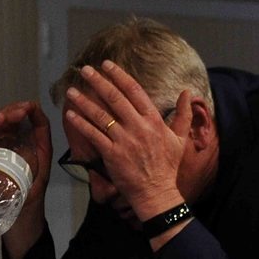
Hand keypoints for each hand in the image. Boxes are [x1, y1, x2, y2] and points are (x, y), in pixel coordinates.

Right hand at [0, 100, 51, 207]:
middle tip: (24, 109)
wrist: (24, 206)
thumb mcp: (43, 153)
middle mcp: (4, 141)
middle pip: (6, 118)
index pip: (18, 118)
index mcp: (18, 139)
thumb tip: (38, 110)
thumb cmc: (33, 183)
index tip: (31, 106)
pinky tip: (1, 119)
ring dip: (5, 114)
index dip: (24, 109)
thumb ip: (42, 132)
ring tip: (16, 113)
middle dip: (15, 109)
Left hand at [65, 60, 192, 219]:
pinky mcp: (112, 154)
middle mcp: (138, 127)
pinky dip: (81, 124)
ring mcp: (124, 140)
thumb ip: (184, 114)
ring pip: (101, 115)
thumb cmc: (167, 167)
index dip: (119, 76)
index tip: (107, 65)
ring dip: (84, 101)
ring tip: (72, 90)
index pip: (134, 91)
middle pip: (115, 98)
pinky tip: (70, 114)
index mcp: (154, 121)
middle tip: (86, 69)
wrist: (156, 192)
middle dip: (98, 81)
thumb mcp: (180, 139)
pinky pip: (93, 135)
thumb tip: (188, 92)